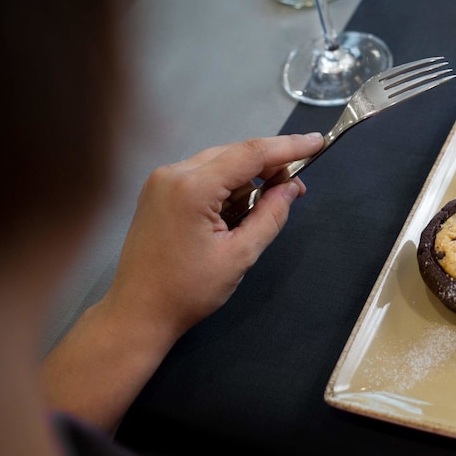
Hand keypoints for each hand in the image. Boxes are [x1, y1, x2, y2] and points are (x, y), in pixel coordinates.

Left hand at [41, 134, 323, 431]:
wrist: (137, 313)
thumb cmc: (188, 291)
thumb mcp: (240, 256)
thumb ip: (270, 216)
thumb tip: (291, 188)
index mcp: (193, 187)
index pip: (251, 154)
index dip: (289, 147)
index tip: (318, 142)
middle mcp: (174, 173)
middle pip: (235, 153)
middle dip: (269, 164)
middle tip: (297, 187)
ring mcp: (162, 180)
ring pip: (219, 163)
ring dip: (247, 178)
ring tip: (267, 205)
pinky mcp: (158, 192)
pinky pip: (203, 175)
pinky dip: (227, 186)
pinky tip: (239, 208)